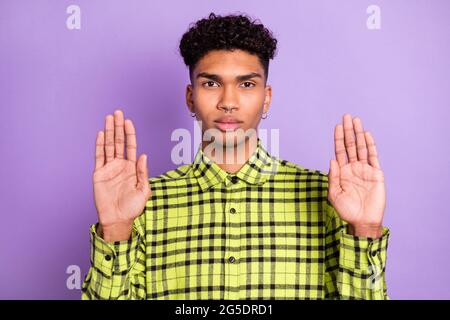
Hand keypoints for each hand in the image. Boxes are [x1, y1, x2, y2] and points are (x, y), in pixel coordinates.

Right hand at [93, 110, 151, 241]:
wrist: (118, 219)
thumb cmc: (132, 207)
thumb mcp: (143, 190)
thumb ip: (142, 172)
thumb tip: (143, 155)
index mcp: (131, 168)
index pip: (130, 146)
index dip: (129, 134)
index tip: (129, 122)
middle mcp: (119, 165)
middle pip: (118, 142)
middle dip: (118, 127)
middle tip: (118, 112)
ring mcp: (108, 168)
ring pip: (108, 146)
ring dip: (108, 132)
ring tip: (108, 118)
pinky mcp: (99, 174)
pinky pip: (98, 157)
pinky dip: (98, 145)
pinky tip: (99, 134)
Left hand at [328, 114, 385, 237]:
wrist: (363, 220)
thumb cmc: (347, 210)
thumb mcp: (334, 194)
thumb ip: (333, 177)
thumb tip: (331, 160)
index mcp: (342, 171)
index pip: (340, 151)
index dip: (338, 138)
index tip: (337, 126)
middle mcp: (353, 167)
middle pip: (350, 145)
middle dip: (348, 131)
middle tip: (346, 116)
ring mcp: (365, 169)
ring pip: (361, 147)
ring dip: (359, 134)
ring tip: (356, 121)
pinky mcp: (376, 173)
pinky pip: (373, 156)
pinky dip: (370, 145)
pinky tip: (367, 135)